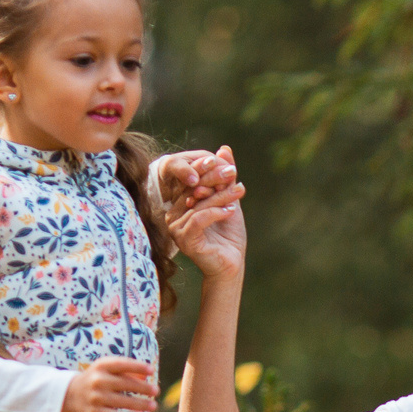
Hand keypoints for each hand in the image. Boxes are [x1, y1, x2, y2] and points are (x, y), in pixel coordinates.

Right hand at [64, 357, 157, 411]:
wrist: (69, 395)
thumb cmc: (96, 379)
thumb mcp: (106, 369)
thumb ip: (126, 371)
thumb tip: (146, 377)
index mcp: (102, 366)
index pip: (122, 364)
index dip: (137, 366)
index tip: (151, 371)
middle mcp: (98, 381)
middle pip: (125, 384)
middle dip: (143, 388)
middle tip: (156, 391)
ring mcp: (96, 397)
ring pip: (123, 402)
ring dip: (141, 405)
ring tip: (153, 406)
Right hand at [153, 146, 247, 279]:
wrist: (232, 263)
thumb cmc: (228, 234)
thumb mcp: (228, 200)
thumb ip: (224, 177)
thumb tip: (224, 148)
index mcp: (179, 205)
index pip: (191, 182)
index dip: (208, 171)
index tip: (228, 165)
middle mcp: (173, 215)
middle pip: (193, 191)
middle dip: (215, 180)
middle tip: (233, 173)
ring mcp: (176, 228)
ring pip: (198, 204)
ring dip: (220, 197)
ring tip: (239, 192)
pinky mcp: (184, 240)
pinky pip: (199, 219)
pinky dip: (216, 212)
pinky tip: (231, 211)